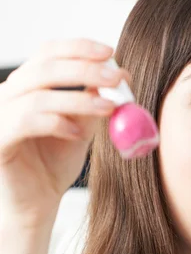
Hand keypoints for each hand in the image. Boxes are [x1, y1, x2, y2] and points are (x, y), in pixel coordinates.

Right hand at [0, 38, 129, 227]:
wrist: (38, 204)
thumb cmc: (55, 165)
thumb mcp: (80, 128)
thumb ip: (91, 103)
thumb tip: (116, 77)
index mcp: (27, 86)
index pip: (49, 53)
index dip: (79, 48)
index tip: (110, 53)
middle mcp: (8, 95)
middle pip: (44, 68)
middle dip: (85, 69)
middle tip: (116, 78)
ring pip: (38, 96)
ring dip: (79, 99)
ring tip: (108, 108)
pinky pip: (26, 123)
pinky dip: (57, 124)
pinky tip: (78, 134)